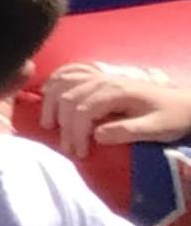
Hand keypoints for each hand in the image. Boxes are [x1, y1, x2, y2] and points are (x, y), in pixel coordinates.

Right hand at [42, 61, 190, 155]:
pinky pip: (69, 72)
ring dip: (51, 103)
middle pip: (69, 99)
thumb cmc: (171, 117)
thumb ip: (127, 132)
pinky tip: (48, 94)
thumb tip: (96, 137)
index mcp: (117, 91)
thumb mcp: (156, 129)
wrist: (185, 102)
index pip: (83, 110)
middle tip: (68, 149)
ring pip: (63, 83)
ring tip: (49, 125)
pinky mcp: (100, 76)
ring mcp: (100, 75)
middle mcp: (104, 80)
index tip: (79, 153)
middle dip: (63, 125)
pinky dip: (55, 81)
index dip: (76, 133)